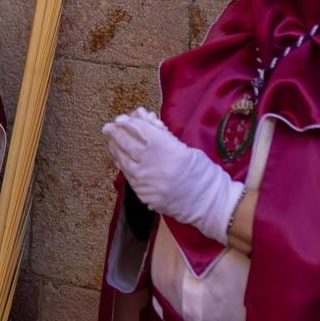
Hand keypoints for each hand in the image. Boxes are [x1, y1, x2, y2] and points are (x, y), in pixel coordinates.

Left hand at [102, 107, 244, 244]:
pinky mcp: (143, 195)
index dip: (128, 122)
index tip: (122, 118)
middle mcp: (151, 164)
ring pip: (122, 160)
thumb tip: (140, 118)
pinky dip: (123, 165)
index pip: (138, 129)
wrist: (209, 203)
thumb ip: (161, 135)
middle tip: (110, 127)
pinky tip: (122, 159)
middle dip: (116, 133)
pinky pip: (128, 176)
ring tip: (113, 141)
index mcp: (165, 148)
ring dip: (116, 149)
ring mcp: (145, 181)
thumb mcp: (184, 147)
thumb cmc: (202, 171)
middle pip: (126, 143)